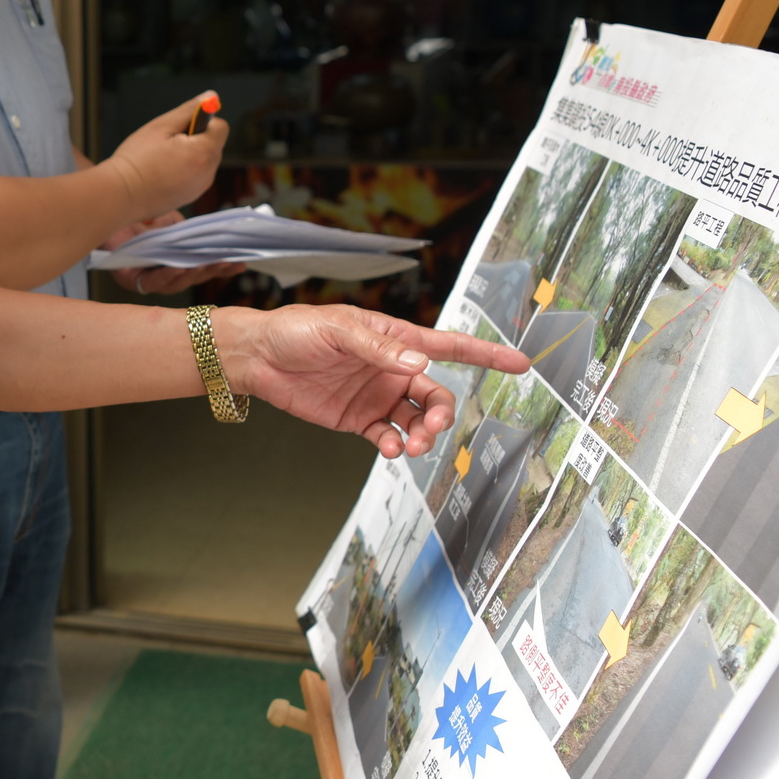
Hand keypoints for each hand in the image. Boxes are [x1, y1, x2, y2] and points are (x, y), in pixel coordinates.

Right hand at [105, 93, 227, 224]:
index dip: (201, 121)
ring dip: (189, 154)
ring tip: (162, 160)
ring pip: (203, 160)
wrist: (120, 196)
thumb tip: (211, 97)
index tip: (180, 126)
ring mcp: (199, 188)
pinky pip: (195, 175)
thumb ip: (188, 110)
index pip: (220, 127)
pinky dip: (184, 170)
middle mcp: (207, 173)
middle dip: (195, 139)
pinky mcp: (190, 197)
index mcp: (203, 153)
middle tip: (166, 144)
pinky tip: (161, 173)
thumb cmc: (137, 160)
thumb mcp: (160, 126)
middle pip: (213, 144)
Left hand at [105, 211, 248, 294]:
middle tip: (230, 263)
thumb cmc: (138, 217)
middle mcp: (159, 275)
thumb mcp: (172, 223)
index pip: (201, 269)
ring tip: (208, 264)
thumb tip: (210, 240)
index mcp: (173, 262)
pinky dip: (168, 275)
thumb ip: (189, 234)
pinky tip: (180, 267)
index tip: (242, 263)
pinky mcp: (127, 279)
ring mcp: (144, 280)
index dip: (221, 268)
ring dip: (193, 274)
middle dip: (212, 272)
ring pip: (174, 284)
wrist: (106, 207)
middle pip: (190, 280)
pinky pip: (151, 282)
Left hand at [214, 305, 528, 458]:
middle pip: (437, 396)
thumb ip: (378, 350)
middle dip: (442, 415)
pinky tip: (388, 449)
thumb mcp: (337, 331)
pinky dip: (394, 446)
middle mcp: (393, 370)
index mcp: (395, 341)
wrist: (258, 357)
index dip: (487, 355)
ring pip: (417, 421)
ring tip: (412, 446)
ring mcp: (377, 397)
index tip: (521, 363)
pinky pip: (388, 436)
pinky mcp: (357, 420)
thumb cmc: (296, 330)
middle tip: (433, 430)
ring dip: (422, 436)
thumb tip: (419, 366)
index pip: (450, 347)